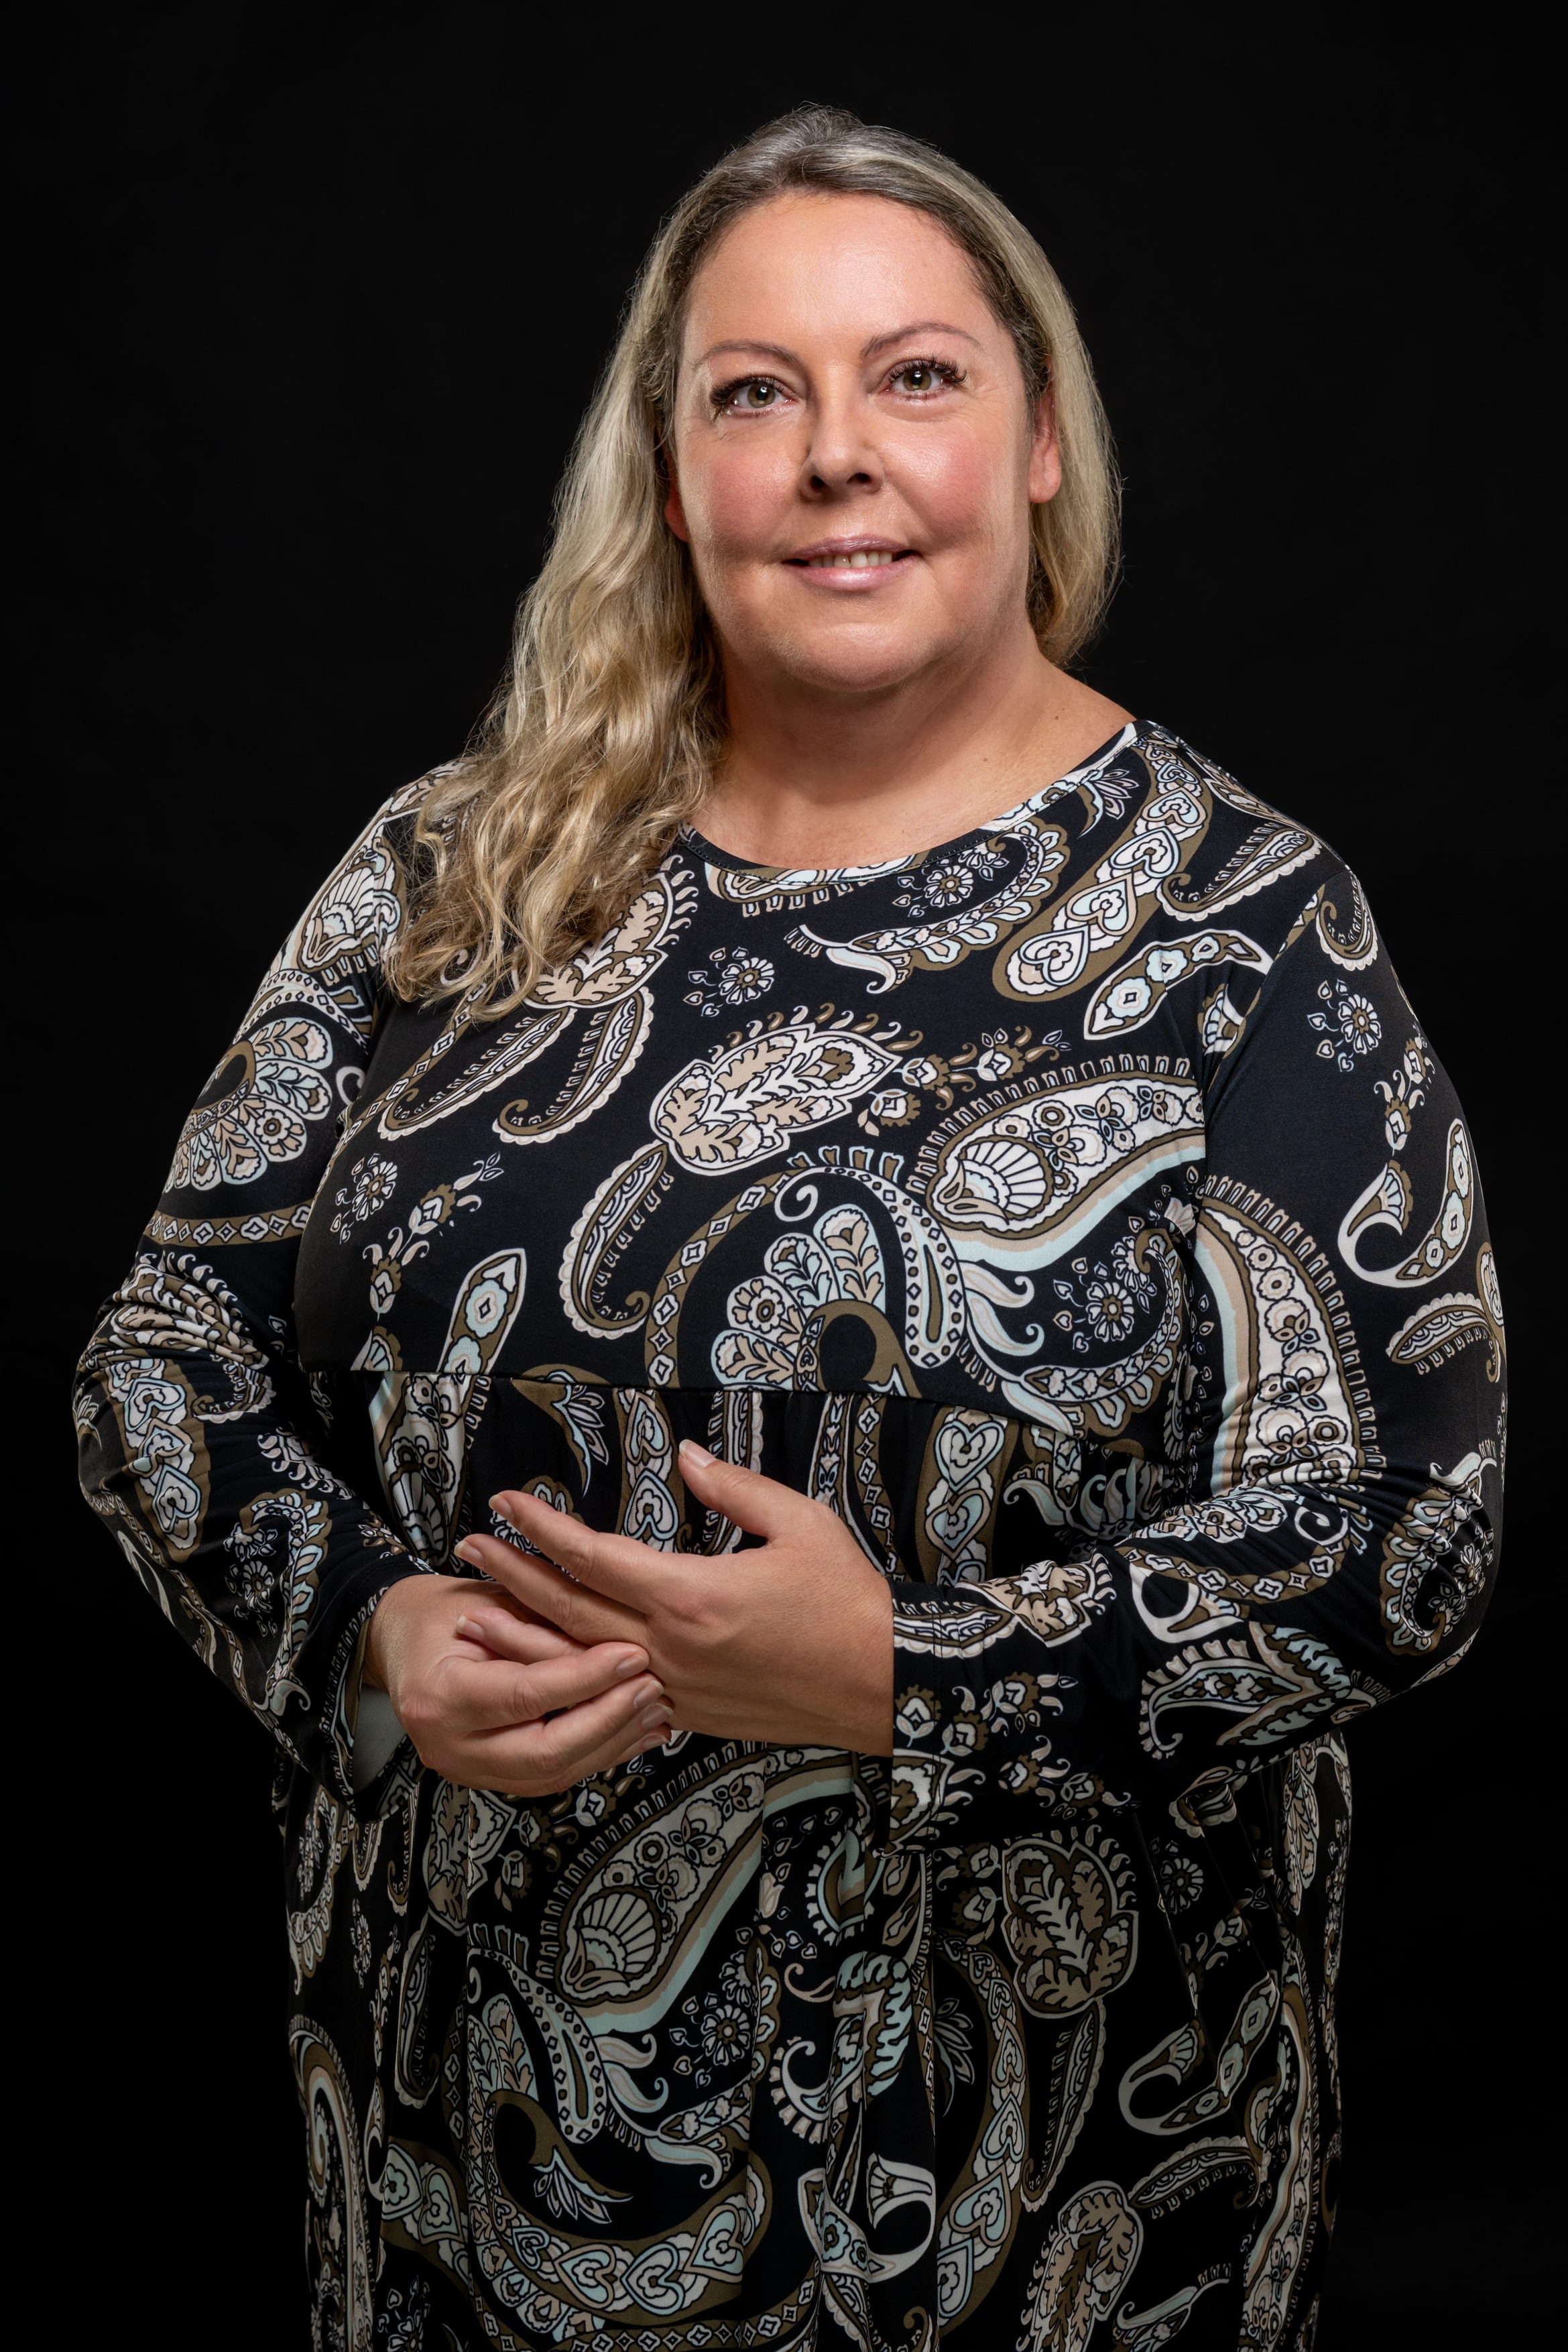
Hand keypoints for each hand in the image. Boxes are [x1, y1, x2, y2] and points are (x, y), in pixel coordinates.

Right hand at [361, 1573, 671, 1795]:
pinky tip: (635, 1733)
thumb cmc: (444, 1614)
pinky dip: (598, 1754)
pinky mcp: (490, 1778)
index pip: (526, 1695)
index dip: (586, 1678)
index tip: (632, 1655)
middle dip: (609, 1720)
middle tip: (651, 1686)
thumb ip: (542, 1631)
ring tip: (654, 1709)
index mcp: (439, 1697)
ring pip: (556, 1774)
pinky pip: (553, 1776)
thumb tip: (615, 1646)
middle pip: (546, 1752)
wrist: (405, 1643)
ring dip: (613, 1743)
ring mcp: (468, 1771)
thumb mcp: (488, 1604)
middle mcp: (449, 1747)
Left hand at [452, 1441, 893, 1753]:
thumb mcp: (799, 1523)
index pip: (595, 1557)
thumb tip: (688, 1456)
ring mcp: (677, 1689)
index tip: (507, 1503)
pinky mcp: (691, 1716)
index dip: (543, 1528)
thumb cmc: (847, 1601)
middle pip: (571, 1611)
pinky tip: (548, 1674)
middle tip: (468, 1552)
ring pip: (581, 1665)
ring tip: (476, 1618)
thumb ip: (734, 1487)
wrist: (884, 1683)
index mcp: (693, 1597)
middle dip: (512, 1578)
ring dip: (524, 1638)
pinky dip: (574, 1682)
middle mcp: (672, 1649)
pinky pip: (615, 1699)